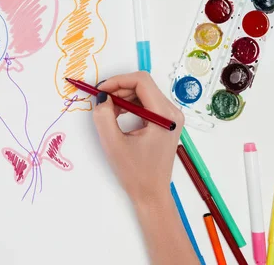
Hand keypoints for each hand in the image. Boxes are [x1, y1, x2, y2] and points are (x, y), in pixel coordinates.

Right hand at [93, 72, 183, 203]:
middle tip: (101, 101)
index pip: (141, 81)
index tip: (101, 90)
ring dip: (123, 97)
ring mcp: (170, 117)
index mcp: (164, 115)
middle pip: (143, 85)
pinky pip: (146, 103)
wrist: (152, 194)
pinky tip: (118, 116)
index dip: (118, 80)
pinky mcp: (165, 122)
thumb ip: (104, 116)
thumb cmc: (136, 173)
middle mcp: (172, 112)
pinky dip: (129, 105)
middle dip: (119, 88)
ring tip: (109, 112)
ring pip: (143, 93)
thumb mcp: (113, 143)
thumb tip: (102, 97)